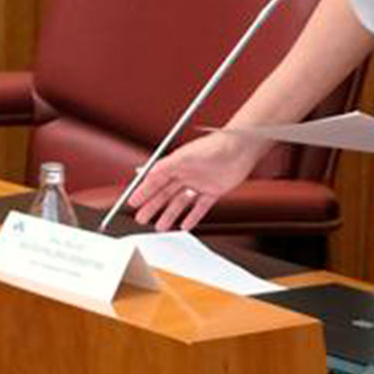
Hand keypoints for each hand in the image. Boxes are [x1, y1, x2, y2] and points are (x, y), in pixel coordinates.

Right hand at [128, 129, 264, 231]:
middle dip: (152, 206)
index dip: (144, 191)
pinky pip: (200, 207)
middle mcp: (187, 173)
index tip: (132, 201)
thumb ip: (165, 166)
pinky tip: (185, 225)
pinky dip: (192, 217)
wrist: (242, 148)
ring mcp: (200, 183)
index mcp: (177, 163)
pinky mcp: (214, 190)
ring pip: (180, 202)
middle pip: (165, 193)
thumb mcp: (185, 156)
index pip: (155, 180)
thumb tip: (146, 172)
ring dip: (169, 214)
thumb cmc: (215, 146)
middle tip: (141, 218)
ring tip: (159, 227)